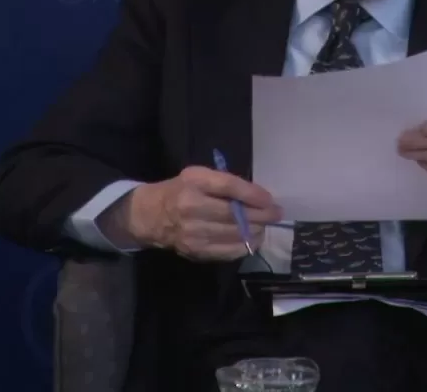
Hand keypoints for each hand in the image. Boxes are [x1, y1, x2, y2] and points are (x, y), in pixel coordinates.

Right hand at [127, 166, 282, 260]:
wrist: (150, 216)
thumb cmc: (179, 190)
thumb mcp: (197, 175)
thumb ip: (223, 183)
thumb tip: (257, 196)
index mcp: (193, 182)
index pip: (229, 187)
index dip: (253, 194)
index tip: (270, 199)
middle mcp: (192, 207)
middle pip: (235, 213)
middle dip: (261, 215)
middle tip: (276, 214)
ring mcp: (193, 232)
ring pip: (234, 234)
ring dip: (256, 231)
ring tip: (265, 226)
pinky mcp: (196, 251)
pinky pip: (228, 251)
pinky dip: (245, 246)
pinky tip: (253, 239)